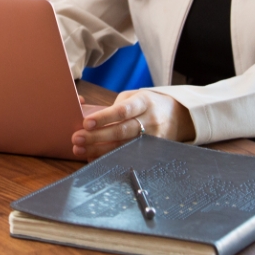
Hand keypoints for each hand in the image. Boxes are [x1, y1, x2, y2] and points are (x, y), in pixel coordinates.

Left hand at [71, 89, 195, 159]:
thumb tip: (91, 119)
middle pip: (122, 131)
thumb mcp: (135, 97)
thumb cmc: (148, 104)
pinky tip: (94, 157)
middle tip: (77, 138)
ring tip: (80, 150)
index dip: (104, 118)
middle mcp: (150, 120)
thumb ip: (116, 107)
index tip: (86, 123)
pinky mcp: (152, 152)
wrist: (178, 115)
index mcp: (144, 102)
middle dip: (97, 136)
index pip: (123, 110)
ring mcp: (153, 138)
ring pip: (124, 147)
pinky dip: (109, 157)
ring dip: (99, 150)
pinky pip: (128, 156)